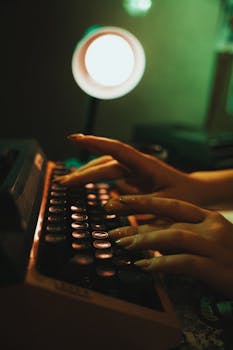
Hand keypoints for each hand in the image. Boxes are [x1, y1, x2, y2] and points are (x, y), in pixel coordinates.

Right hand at [55, 134, 212, 206]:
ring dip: (87, 173)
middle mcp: (138, 164)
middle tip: (63, 181)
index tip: (75, 138)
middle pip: (105, 164)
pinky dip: (97, 176)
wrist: (198, 193)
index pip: (116, 150)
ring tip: (69, 181)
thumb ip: (138, 205)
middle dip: (84, 171)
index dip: (96, 143)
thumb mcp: (164, 203)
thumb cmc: (185, 196)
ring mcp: (135, 169)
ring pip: (106, 167)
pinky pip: (111, 173)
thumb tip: (107, 205)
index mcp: (146, 165)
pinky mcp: (134, 176)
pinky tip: (87, 180)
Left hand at [105, 194, 232, 296]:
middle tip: (113, 233)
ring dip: (145, 241)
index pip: (172, 205)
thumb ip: (183, 235)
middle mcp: (212, 227)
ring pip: (173, 237)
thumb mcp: (209, 240)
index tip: (121, 202)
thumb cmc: (231, 259)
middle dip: (137, 226)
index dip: (145, 202)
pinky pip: (183, 263)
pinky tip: (144, 267)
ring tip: (123, 247)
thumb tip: (150, 237)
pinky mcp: (216, 268)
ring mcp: (215, 246)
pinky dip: (161, 264)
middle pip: (167, 222)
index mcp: (209, 217)